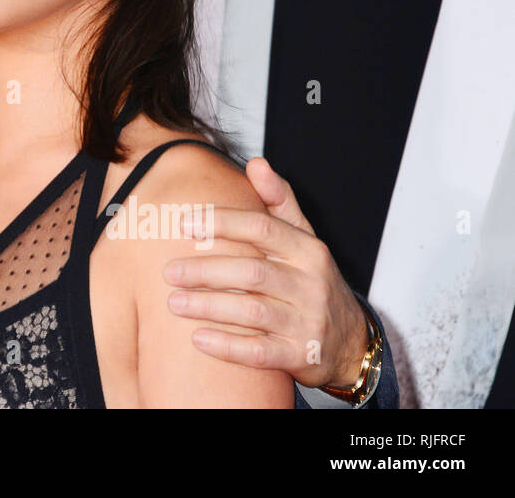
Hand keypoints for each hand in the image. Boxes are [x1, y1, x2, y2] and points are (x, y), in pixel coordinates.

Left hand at [162, 155, 370, 388]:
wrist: (351, 343)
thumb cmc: (313, 282)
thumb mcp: (304, 240)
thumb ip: (280, 201)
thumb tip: (256, 162)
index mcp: (308, 250)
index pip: (262, 228)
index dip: (222, 223)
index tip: (183, 223)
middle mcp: (310, 284)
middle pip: (251, 272)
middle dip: (205, 270)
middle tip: (167, 271)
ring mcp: (307, 322)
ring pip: (252, 312)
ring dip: (208, 307)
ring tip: (173, 302)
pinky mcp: (301, 356)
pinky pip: (260, 353)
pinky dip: (227, 346)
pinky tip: (197, 339)